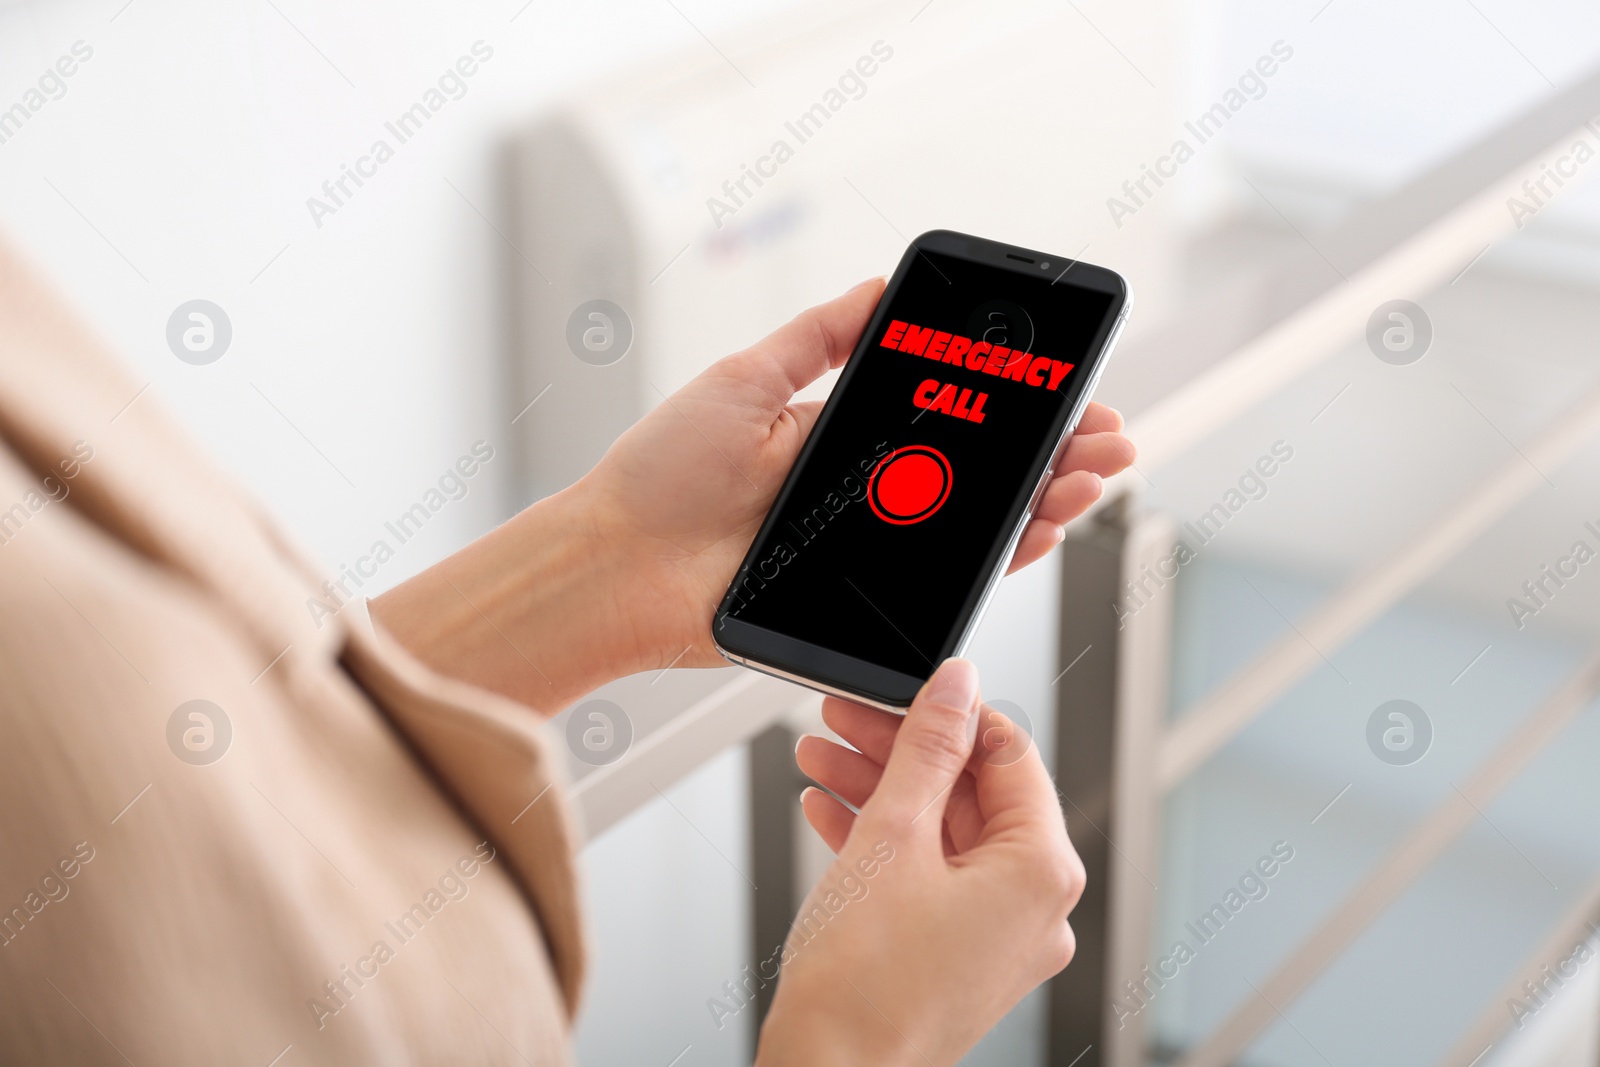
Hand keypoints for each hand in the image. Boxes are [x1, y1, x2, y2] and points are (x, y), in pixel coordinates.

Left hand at [580, 279, 1134, 674]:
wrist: (617, 566)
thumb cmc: (661, 477)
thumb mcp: (744, 381)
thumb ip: (819, 338)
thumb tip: (880, 286)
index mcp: (845, 439)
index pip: (951, 419)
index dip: (1013, 406)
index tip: (1064, 386)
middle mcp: (869, 495)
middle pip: (982, 474)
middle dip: (1054, 452)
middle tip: (1107, 435)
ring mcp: (872, 551)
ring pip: (981, 528)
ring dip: (1048, 499)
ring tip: (1093, 474)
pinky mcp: (866, 604)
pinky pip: (951, 582)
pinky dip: (1006, 557)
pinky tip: (1044, 526)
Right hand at [756, 658, 1085, 1065]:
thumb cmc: (864, 983)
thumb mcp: (893, 834)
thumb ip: (928, 748)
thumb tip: (957, 685)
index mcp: (1042, 874)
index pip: (1010, 755)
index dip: (950, 713)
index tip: (906, 690)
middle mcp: (1034, 909)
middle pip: (972, 793)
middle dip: (900, 751)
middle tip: (845, 719)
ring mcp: (998, 937)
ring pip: (944, 833)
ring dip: (881, 790)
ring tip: (821, 759)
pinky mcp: (959, 955)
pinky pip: (930, 876)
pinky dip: (884, 840)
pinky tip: (831, 811)